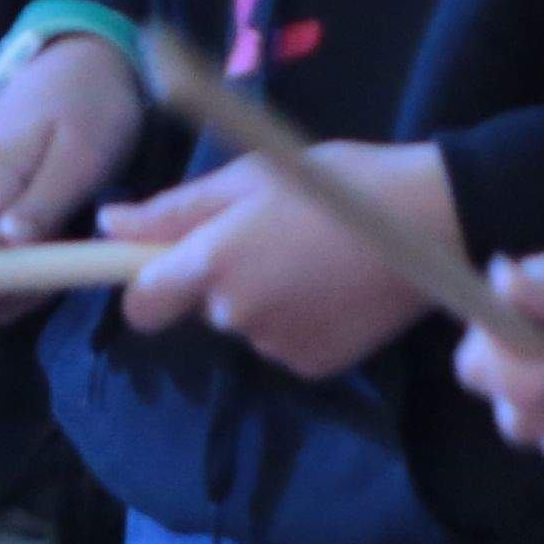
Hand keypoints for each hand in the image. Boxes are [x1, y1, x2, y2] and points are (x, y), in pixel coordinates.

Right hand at [0, 34, 140, 322]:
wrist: (75, 65)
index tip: (54, 270)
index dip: (6, 289)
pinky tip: (58, 229)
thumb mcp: (82, 154)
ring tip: (71, 230)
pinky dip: (28, 257)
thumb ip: (43, 204)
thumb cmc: (87, 105)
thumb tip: (7, 247)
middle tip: (73, 250)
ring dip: (31, 273)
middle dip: (23, 286)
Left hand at [103, 141, 462, 382]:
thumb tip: (109, 224)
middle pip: (201, 308)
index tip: (171, 261)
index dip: (148, 284)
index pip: (140, 303)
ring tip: (314, 256)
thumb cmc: (339, 183)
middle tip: (273, 236)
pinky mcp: (316, 366)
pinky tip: (334, 288)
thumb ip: (175, 209)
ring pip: (245, 325)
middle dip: (221, 279)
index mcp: (213, 262)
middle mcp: (237, 315)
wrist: (433, 223)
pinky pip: (284, 343)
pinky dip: (298, 320)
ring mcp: (277, 346)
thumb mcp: (252, 176)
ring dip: (263, 298)